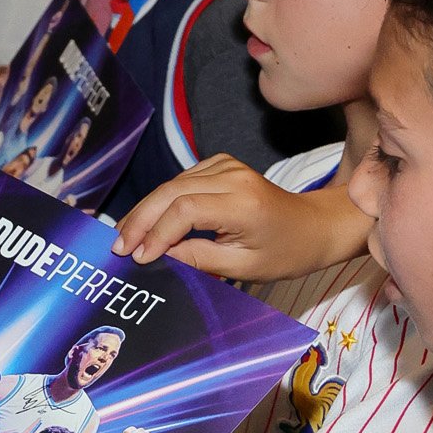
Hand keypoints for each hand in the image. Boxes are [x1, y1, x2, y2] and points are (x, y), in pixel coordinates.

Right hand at [114, 155, 368, 276]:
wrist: (314, 226)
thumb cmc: (286, 252)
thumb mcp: (244, 267)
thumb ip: (199, 259)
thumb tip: (157, 255)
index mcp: (243, 204)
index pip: (185, 210)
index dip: (157, 232)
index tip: (139, 258)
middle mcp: (233, 177)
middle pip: (171, 191)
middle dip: (141, 219)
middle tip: (118, 246)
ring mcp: (226, 166)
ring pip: (171, 184)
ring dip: (145, 209)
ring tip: (125, 236)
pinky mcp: (221, 165)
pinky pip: (181, 180)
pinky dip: (161, 200)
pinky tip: (147, 220)